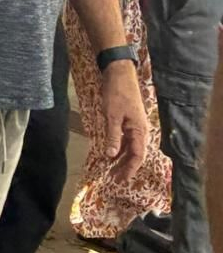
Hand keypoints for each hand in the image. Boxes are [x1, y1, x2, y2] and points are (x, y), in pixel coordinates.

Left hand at [100, 60, 149, 184]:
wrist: (118, 73)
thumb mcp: (112, 115)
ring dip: (122, 158)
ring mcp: (134, 125)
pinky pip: (125, 139)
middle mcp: (140, 130)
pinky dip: (119, 147)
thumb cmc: (116, 93)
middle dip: (125, 166)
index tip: (122, 180)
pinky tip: (112, 153)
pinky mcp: (127, 120)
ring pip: (130, 147)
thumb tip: (111, 155)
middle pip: (135, 153)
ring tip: (113, 170)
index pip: (137, 155)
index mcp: (140, 130)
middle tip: (114, 178)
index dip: (130, 168)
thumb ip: (112, 136)